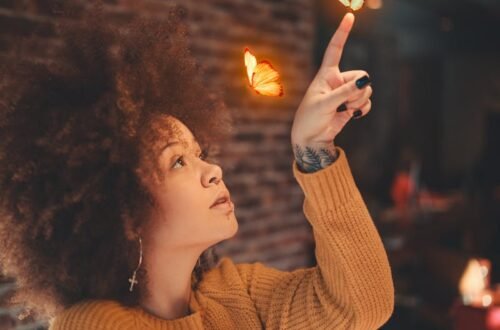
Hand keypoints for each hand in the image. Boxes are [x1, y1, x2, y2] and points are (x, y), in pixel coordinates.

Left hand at [290, 13, 371, 147]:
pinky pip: (366, 102)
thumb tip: (366, 81)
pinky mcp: (351, 106)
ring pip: (366, 88)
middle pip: (362, 75)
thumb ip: (346, 92)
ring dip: (359, 101)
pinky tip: (352, 115)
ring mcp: (345, 93)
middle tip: (345, 103)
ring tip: (344, 110)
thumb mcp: (325, 103)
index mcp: (326, 75)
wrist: (311, 139)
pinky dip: (363, 109)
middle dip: (358, 89)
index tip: (349, 16)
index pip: (335, 49)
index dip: (342, 33)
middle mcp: (338, 81)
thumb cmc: (310, 119)